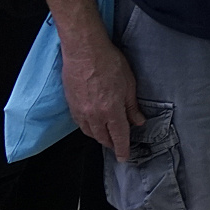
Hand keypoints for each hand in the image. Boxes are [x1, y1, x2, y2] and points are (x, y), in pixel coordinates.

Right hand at [65, 31, 144, 161]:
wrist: (84, 51)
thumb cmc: (109, 63)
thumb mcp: (129, 84)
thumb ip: (132, 106)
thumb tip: (138, 121)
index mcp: (111, 111)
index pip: (119, 137)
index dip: (123, 149)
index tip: (124, 158)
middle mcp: (94, 115)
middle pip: (103, 138)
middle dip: (111, 144)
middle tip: (118, 146)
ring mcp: (81, 110)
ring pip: (90, 132)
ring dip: (99, 137)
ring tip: (106, 136)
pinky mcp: (71, 104)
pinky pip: (79, 123)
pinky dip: (88, 128)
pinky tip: (92, 124)